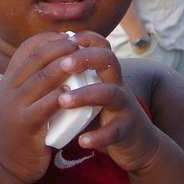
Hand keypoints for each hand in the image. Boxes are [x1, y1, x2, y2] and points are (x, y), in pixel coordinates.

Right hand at [0, 32, 80, 183]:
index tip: (68, 36)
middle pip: (35, 59)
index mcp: (8, 80)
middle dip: (60, 48)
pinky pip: (44, 106)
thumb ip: (32, 79)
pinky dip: (60, 96)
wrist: (4, 163)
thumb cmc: (20, 126)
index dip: (49, 38)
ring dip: (63, 66)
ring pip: (41, 79)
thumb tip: (59, 55)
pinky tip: (72, 90)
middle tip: (79, 46)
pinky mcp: (26, 126)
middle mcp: (8, 90)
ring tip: (80, 60)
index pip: (26, 49)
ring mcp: (15, 107)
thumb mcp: (19, 98)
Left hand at [58, 33, 161, 171]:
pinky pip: (114, 131)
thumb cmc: (107, 116)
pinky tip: (82, 140)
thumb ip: (77, 82)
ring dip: (86, 95)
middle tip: (63, 63)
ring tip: (63, 100)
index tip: (68, 38)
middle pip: (109, 60)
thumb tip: (44, 68)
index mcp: (107, 75)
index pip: (102, 47)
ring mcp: (124, 107)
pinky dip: (98, 136)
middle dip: (86, 58)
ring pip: (110, 93)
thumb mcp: (95, 94)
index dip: (87, 39)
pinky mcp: (126, 130)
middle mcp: (118, 85)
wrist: (139, 144)